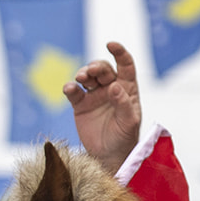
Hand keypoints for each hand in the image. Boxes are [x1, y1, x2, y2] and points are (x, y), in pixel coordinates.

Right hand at [63, 42, 143, 173]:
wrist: (109, 156)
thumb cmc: (125, 138)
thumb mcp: (129, 122)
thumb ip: (123, 104)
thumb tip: (115, 86)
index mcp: (127, 89)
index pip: (125, 65)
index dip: (119, 53)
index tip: (111, 44)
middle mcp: (111, 88)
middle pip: (103, 69)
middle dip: (96, 66)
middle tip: (91, 72)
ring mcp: (95, 95)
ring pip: (87, 76)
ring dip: (84, 73)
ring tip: (82, 78)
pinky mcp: (80, 104)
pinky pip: (74, 91)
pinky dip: (70, 87)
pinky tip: (70, 88)